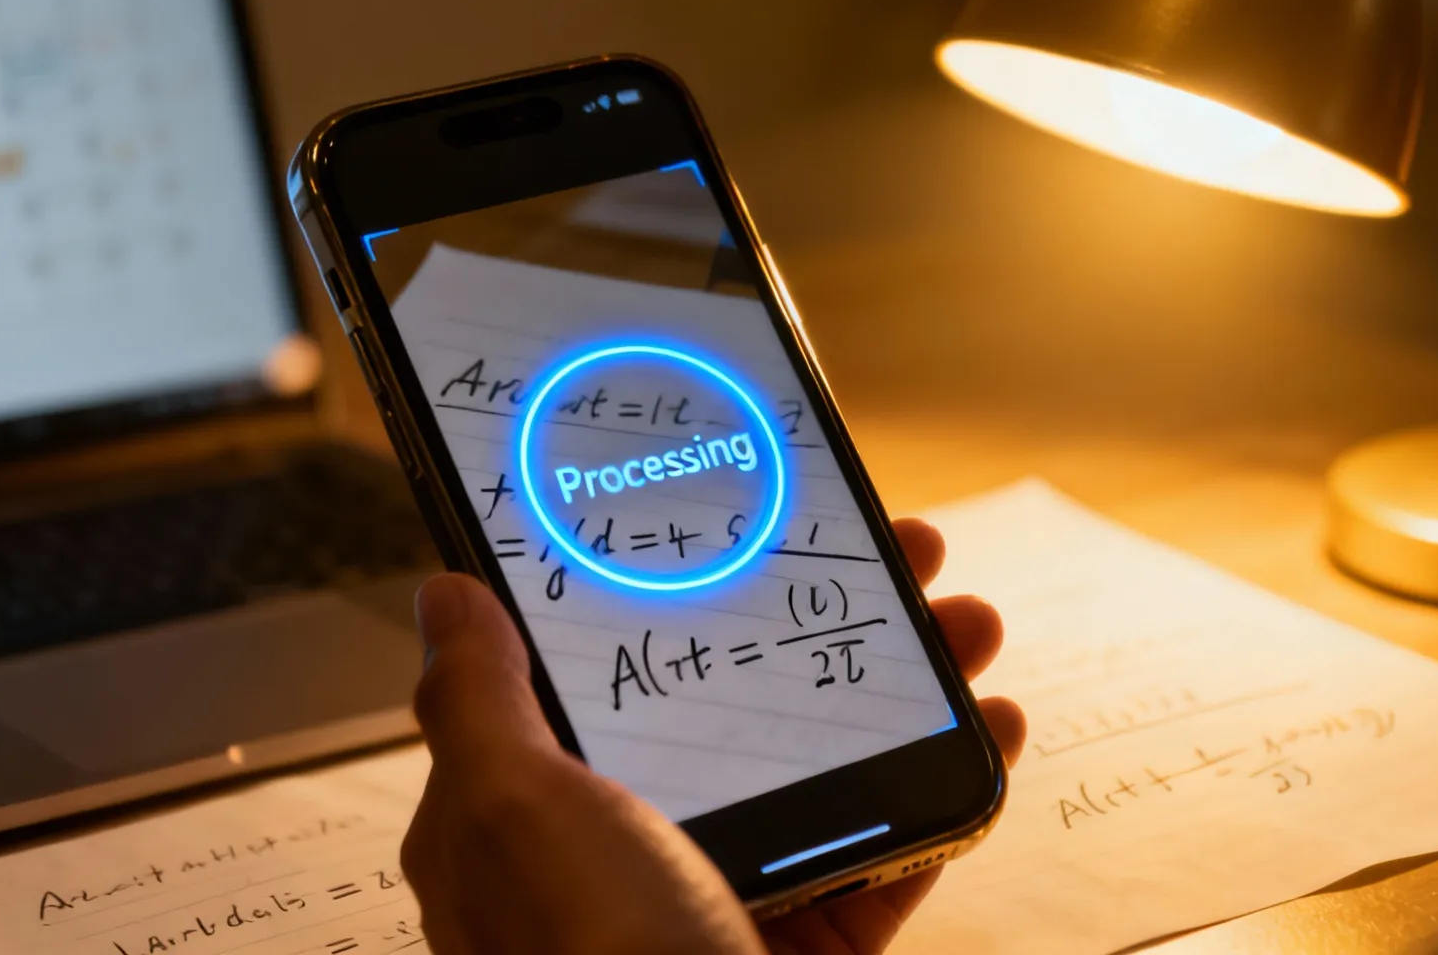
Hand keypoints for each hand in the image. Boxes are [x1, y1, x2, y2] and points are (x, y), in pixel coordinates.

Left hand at [403, 519, 1025, 954]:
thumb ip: (478, 701)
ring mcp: (724, 899)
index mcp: (531, 818)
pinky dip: (945, 794)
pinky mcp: (812, 950)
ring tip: (969, 626)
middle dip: (823, 624)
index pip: (600, 671)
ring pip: (824, 766)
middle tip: (902, 558)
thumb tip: (445, 597)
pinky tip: (993, 732)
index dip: (676, 590)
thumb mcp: (513, 811)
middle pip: (734, 704)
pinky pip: (887, 855)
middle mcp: (626, 852)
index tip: (746, 526)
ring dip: (908, 688)